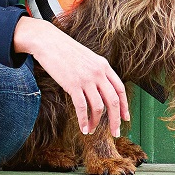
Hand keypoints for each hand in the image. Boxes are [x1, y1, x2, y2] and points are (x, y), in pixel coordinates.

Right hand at [13, 15, 129, 137]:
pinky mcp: (72, 85)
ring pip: (98, 107)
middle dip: (115, 120)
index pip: (120, 89)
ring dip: (96, 122)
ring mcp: (86, 79)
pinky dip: (83, 120)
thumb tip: (101, 90)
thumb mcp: (88, 58)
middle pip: (113, 101)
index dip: (124, 106)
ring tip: (91, 130)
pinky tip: (82, 128)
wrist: (48, 42)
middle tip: (115, 132)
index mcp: (104, 66)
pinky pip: (82, 107)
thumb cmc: (66, 51)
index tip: (125, 118)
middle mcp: (98, 73)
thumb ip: (97, 72)